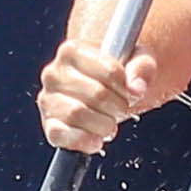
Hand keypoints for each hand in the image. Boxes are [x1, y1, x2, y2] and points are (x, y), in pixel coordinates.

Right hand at [40, 38, 156, 155]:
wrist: (99, 90)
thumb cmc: (116, 72)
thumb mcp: (136, 60)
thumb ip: (142, 68)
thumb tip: (136, 88)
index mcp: (72, 50)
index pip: (109, 71)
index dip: (126, 86)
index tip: (128, 89)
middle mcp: (53, 73)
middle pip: (97, 94)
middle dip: (118, 106)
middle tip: (122, 107)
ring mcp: (48, 100)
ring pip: (77, 114)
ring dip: (104, 124)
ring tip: (110, 122)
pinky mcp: (49, 125)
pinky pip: (61, 136)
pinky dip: (83, 140)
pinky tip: (97, 139)